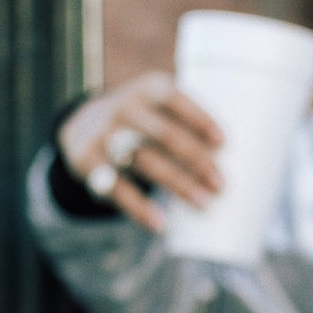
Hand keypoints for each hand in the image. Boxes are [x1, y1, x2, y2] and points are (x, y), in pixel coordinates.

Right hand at [55, 70, 223, 233]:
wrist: (81, 126)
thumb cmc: (141, 122)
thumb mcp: (158, 107)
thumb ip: (186, 124)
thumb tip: (231, 161)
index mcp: (148, 89)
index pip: (177, 100)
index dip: (201, 119)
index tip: (224, 144)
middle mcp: (125, 108)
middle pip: (166, 134)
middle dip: (196, 160)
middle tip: (221, 185)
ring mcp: (104, 135)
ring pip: (146, 162)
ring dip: (178, 184)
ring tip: (202, 203)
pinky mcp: (88, 161)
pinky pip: (117, 188)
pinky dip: (139, 208)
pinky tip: (159, 223)